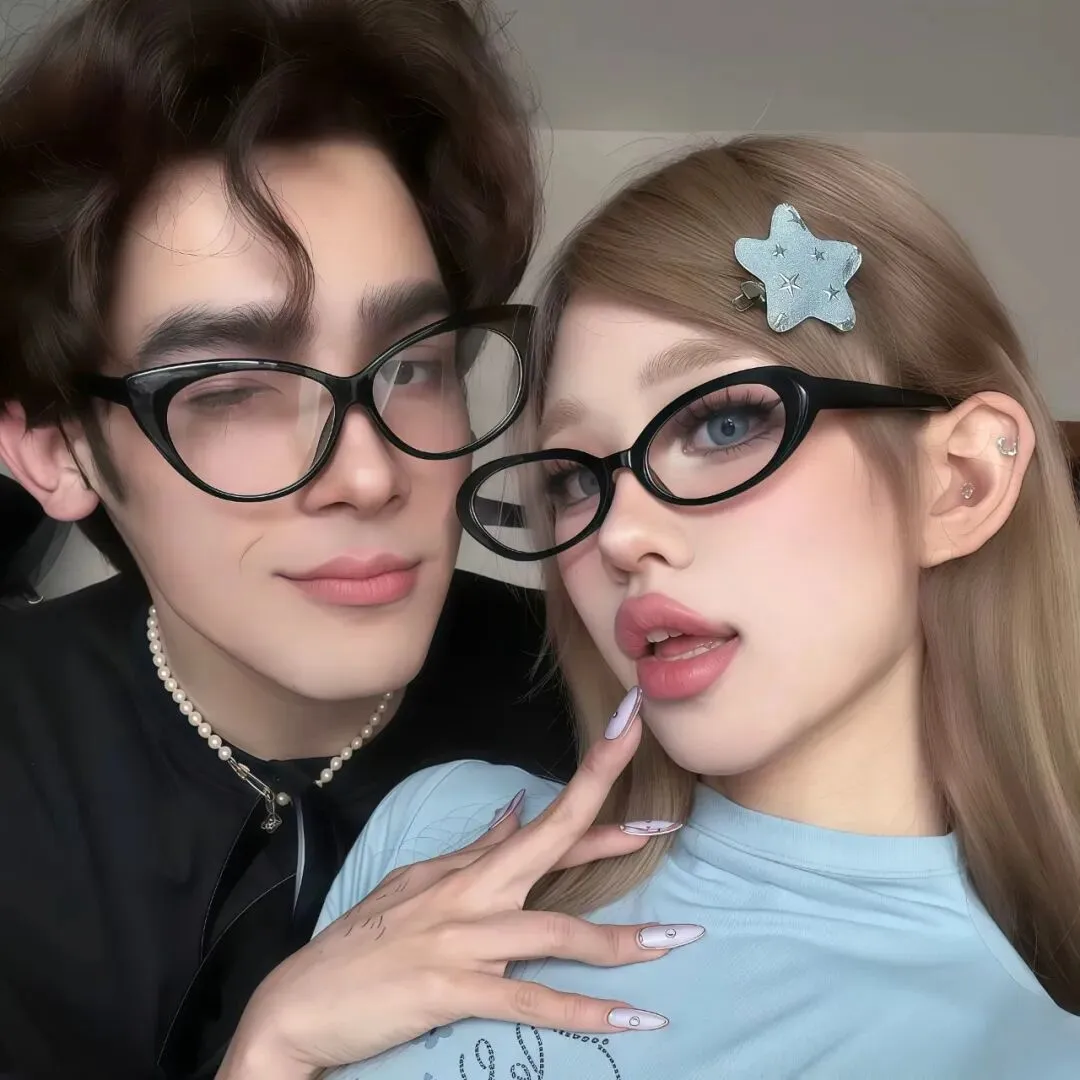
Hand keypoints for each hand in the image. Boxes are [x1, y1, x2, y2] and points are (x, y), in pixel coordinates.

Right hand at [220, 687, 699, 1078]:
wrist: (299, 1001)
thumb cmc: (361, 942)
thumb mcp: (415, 884)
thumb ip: (474, 851)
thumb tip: (516, 808)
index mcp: (468, 867)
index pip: (544, 816)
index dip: (590, 775)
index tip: (628, 733)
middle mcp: (472, 892)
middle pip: (552, 843)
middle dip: (611, 824)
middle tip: (669, 820)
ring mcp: (463, 939)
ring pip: (555, 931)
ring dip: (622, 941)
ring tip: (677, 941)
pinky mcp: (452, 990)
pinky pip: (529, 1000)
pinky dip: (584, 1013)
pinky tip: (633, 1020)